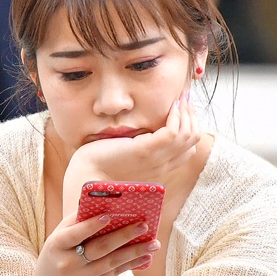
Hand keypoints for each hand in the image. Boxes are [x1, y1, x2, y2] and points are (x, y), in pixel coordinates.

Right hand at [30, 211, 159, 275]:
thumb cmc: (57, 254)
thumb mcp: (58, 238)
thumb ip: (76, 223)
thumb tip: (101, 204)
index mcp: (57, 245)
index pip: (74, 234)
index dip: (91, 226)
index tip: (109, 215)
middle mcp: (68, 263)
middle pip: (99, 248)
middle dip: (123, 236)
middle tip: (143, 225)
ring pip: (112, 262)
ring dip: (135, 252)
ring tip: (154, 243)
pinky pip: (115, 273)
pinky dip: (132, 264)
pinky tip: (146, 256)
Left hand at [62, 92, 199, 209]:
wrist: (84, 178)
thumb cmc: (97, 166)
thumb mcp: (124, 154)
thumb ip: (136, 146)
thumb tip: (140, 128)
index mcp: (158, 169)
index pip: (187, 150)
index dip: (189, 127)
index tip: (182, 109)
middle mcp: (161, 167)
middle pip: (192, 141)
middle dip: (192, 116)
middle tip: (184, 98)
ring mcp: (156, 160)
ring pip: (188, 135)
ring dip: (187, 112)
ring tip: (180, 97)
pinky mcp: (145, 152)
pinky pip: (174, 132)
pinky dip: (177, 116)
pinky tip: (171, 104)